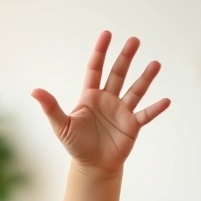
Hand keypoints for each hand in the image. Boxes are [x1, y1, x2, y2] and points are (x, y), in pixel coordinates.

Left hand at [32, 31, 169, 176]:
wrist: (92, 165)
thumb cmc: (76, 144)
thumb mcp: (61, 126)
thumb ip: (51, 107)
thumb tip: (34, 91)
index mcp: (90, 96)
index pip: (95, 69)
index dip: (100, 52)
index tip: (107, 34)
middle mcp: (108, 99)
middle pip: (118, 74)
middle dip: (126, 57)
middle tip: (135, 40)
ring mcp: (122, 111)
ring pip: (135, 91)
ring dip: (145, 78)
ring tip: (155, 64)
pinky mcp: (132, 125)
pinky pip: (145, 114)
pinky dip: (155, 109)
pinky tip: (166, 100)